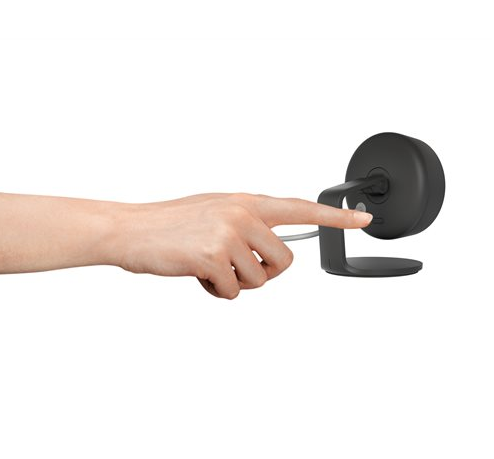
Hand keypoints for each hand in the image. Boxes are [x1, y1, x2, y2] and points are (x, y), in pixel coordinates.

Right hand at [111, 193, 371, 298]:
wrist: (130, 229)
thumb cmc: (169, 223)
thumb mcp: (213, 209)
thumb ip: (246, 220)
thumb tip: (269, 241)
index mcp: (245, 201)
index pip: (300, 207)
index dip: (334, 215)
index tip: (362, 219)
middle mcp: (242, 213)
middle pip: (284, 261)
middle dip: (263, 272)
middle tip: (234, 267)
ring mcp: (229, 234)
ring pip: (259, 280)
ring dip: (235, 283)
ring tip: (208, 267)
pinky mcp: (213, 257)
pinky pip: (233, 292)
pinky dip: (216, 292)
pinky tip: (197, 275)